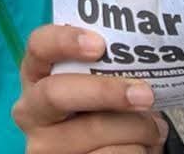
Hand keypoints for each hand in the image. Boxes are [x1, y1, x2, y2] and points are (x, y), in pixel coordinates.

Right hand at [11, 24, 167, 153]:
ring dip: (138, 130)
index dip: (64, 41)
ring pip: (95, 131)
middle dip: (105, 91)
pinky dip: (138, 151)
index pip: (38, 47)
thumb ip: (107, 70)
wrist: (102, 151)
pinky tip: (141, 147)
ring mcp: (43, 145)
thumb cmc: (101, 110)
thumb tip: (143, 62)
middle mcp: (30, 110)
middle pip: (57, 93)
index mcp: (36, 75)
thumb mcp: (97, 86)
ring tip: (153, 129)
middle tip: (145, 94)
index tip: (99, 45)